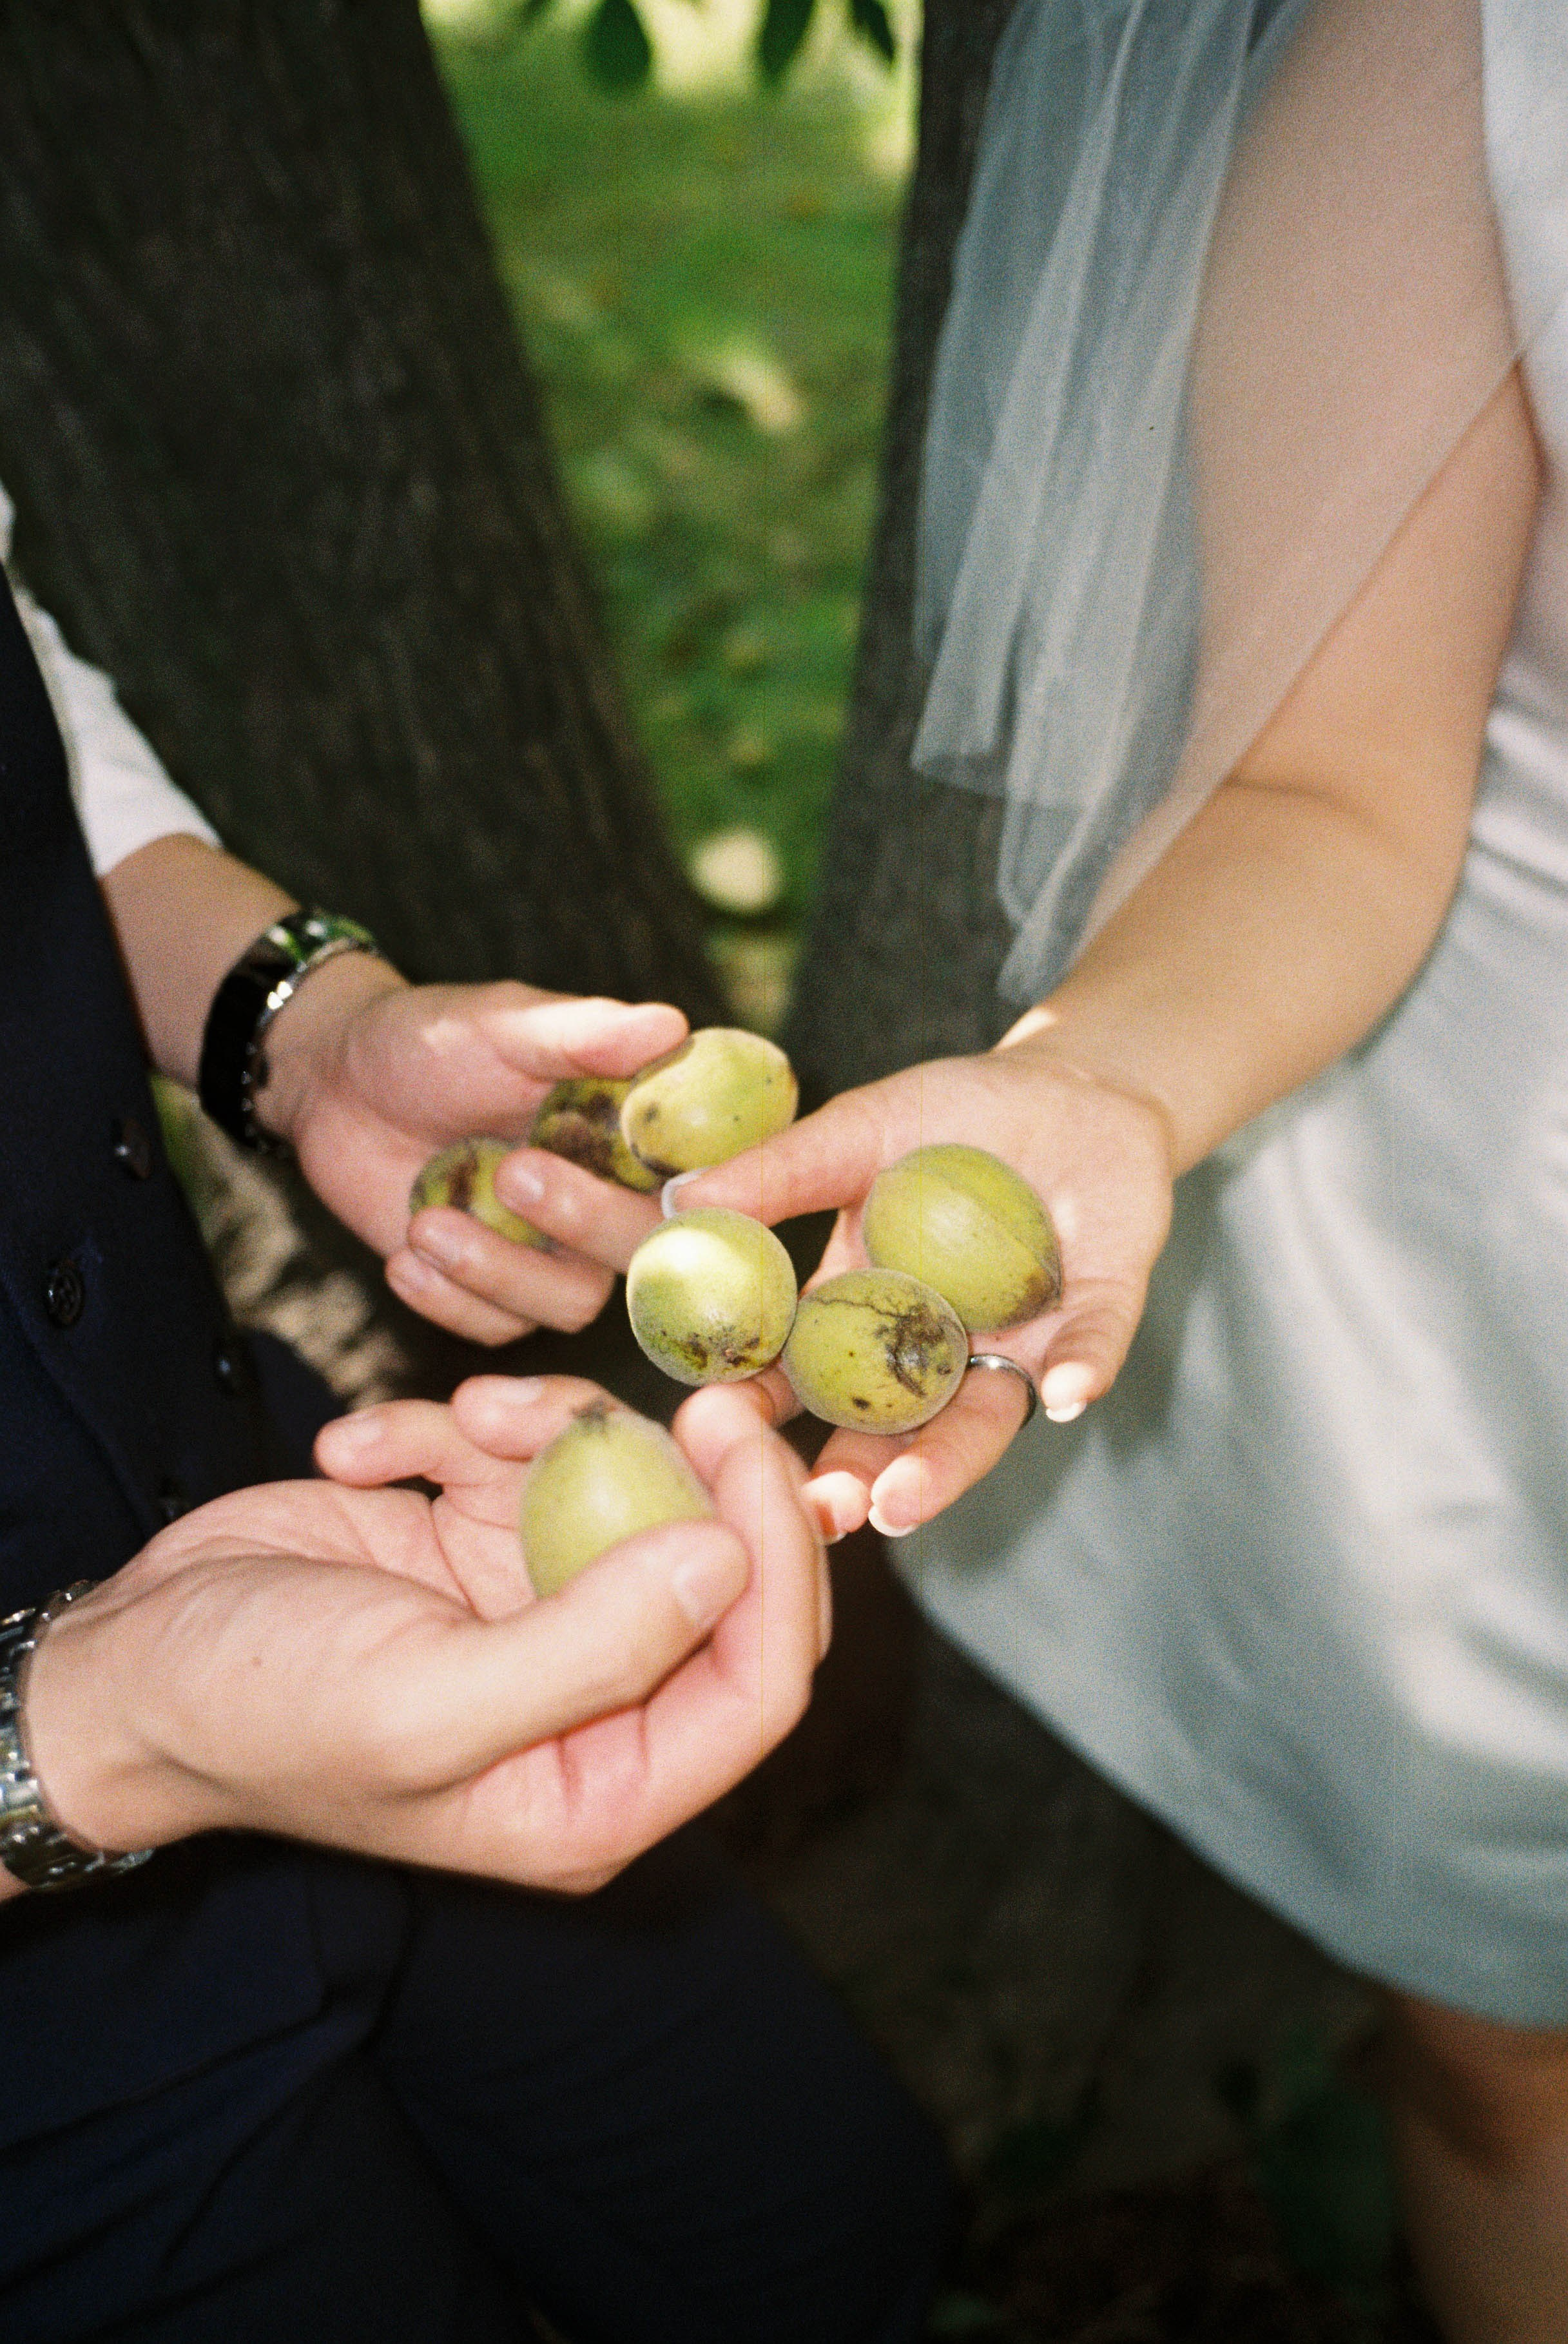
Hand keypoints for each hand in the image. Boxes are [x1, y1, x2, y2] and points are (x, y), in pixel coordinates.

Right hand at [19, 1378, 827, 1896]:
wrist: (128, 1664)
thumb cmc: (261, 1714)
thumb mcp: (424, 1704)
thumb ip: (593, 1649)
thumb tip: (729, 1562)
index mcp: (599, 1786)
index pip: (761, 1679)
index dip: (778, 1560)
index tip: (742, 1446)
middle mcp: (589, 1699)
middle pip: (713, 1568)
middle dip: (692, 1477)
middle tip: (683, 1394)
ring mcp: (537, 1608)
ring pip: (619, 1485)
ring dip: (542, 1433)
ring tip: (454, 1422)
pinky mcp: (480, 1537)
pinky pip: (519, 1452)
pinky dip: (447, 1429)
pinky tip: (363, 1452)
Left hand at [261, 960, 685, 1342]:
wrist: (332, 1086)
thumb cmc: (427, 1040)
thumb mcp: (501, 1026)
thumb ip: (582, 1036)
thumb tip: (671, 1025)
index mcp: (632, 1133)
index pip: (706, 1176)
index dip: (711, 1196)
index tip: (671, 1188)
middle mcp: (608, 1198)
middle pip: (647, 1248)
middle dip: (587, 1223)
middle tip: (514, 1171)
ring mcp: (552, 1252)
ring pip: (570, 1303)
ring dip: (497, 1272)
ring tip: (426, 1225)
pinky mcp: (493, 1292)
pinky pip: (498, 1329)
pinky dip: (449, 1302)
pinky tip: (403, 1257)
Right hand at [681, 1040, 1174, 1539]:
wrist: (1073, 1084)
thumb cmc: (951, 1111)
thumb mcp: (856, 1132)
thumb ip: (778, 1173)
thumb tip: (677, 1199)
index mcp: (866, 1311)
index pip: (807, 1379)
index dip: (765, 1416)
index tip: (719, 1438)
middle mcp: (938, 1349)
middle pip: (892, 1432)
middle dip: (857, 1481)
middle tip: (823, 1516)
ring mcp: (1016, 1341)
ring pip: (981, 1423)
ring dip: (946, 1467)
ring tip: (904, 1504)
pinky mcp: (1097, 1314)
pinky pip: (1089, 1351)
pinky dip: (1077, 1373)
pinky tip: (1063, 1395)